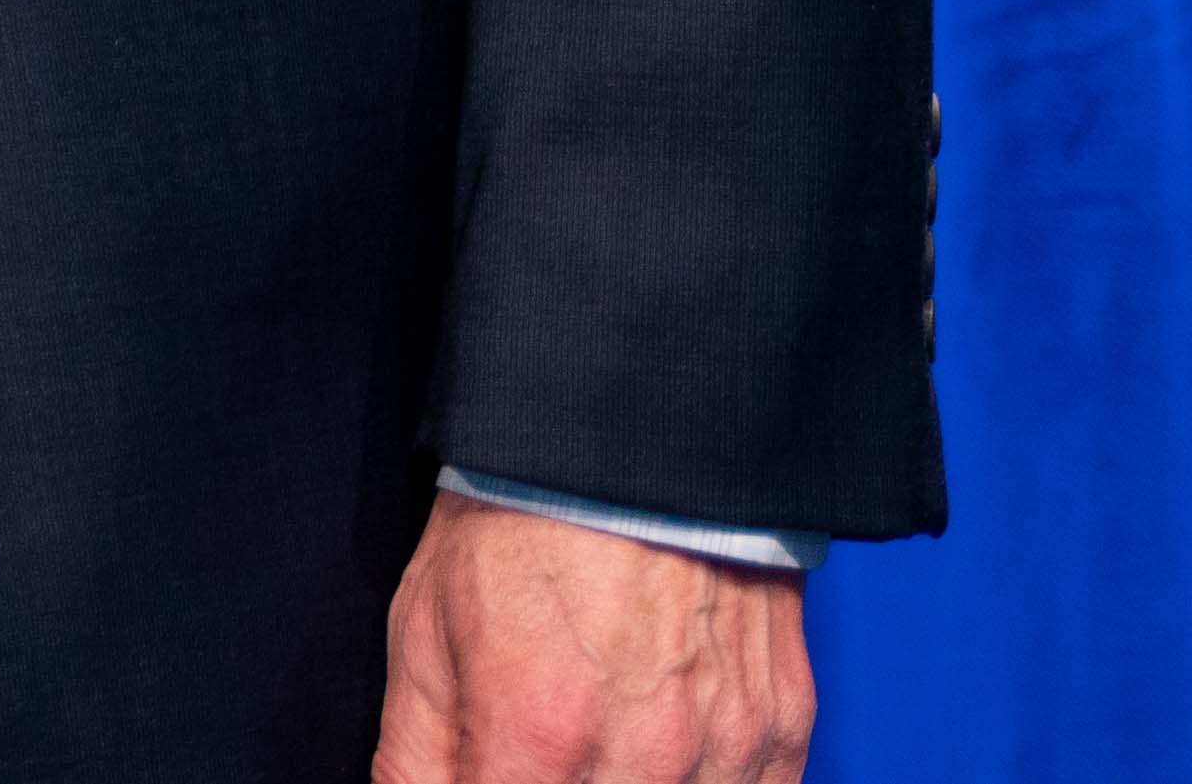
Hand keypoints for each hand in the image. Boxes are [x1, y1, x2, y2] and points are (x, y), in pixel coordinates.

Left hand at [377, 492, 808, 783]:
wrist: (631, 440)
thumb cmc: (519, 525)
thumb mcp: (423, 631)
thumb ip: (413, 757)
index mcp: (540, 737)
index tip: (482, 774)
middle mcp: (642, 757)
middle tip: (536, 756)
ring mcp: (722, 745)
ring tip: (596, 740)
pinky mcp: (779, 726)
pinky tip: (665, 755)